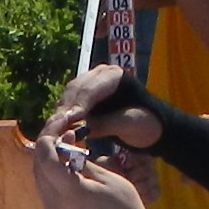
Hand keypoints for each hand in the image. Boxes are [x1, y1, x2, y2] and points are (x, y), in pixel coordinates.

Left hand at [30, 133, 154, 208]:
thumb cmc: (125, 206)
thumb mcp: (106, 176)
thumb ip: (80, 160)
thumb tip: (63, 144)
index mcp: (71, 195)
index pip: (46, 160)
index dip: (48, 138)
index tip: (58, 124)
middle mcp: (55, 207)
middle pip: (38, 168)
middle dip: (46, 145)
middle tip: (62, 128)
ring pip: (39, 178)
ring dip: (48, 158)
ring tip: (65, 142)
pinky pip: (46, 190)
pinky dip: (51, 173)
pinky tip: (65, 163)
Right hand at [45, 62, 162, 151]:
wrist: (153, 128)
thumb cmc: (147, 124)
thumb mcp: (128, 125)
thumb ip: (104, 124)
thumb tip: (78, 128)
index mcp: (114, 76)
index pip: (90, 88)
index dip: (78, 104)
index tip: (70, 120)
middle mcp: (99, 76)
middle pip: (75, 90)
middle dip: (66, 110)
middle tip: (57, 128)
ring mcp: (90, 86)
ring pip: (68, 98)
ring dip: (62, 115)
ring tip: (56, 132)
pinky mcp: (85, 99)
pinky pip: (69, 106)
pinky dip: (64, 119)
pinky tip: (59, 131)